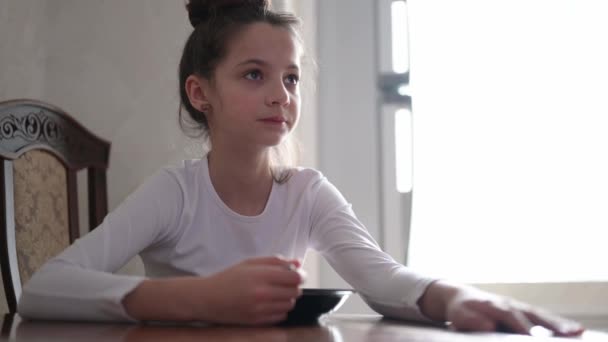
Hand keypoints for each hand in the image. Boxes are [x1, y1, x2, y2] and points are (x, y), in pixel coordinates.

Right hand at [194, 256, 303, 324]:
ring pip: (290, 304)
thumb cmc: (228, 278)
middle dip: (294, 286)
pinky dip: (280, 309)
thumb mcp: (250, 263)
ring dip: (288, 298)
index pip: (294, 277)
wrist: (208, 298)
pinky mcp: (258, 321)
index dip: (300, 274)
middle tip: (286, 282)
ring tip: (276, 292)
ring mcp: (260, 309)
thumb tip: (297, 263)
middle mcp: (262, 294)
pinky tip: (270, 302)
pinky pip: (281, 316)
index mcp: (260, 276)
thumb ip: (275, 261)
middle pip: (295, 292)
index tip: (298, 273)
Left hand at [419, 280, 583, 336]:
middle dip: (550, 325)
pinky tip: (575, 330)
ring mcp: (518, 307)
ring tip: (578, 332)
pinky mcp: (523, 311)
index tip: (534, 338)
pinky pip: (543, 317)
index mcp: (494, 306)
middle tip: (569, 335)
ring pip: (542, 315)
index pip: (511, 318)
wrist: (460, 296)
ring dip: (560, 324)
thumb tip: (489, 326)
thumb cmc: (461, 310)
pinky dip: (558, 323)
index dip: (523, 328)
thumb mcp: (460, 316)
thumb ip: (472, 322)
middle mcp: (510, 304)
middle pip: (533, 314)